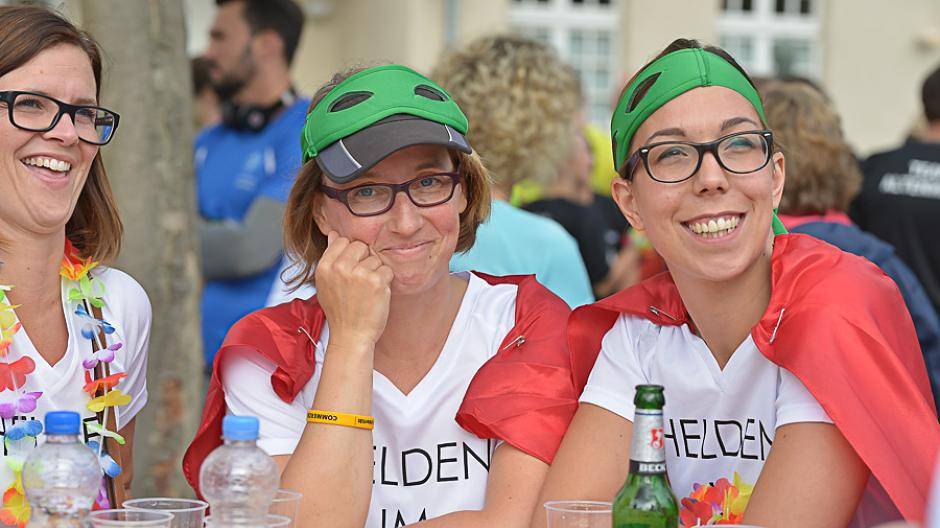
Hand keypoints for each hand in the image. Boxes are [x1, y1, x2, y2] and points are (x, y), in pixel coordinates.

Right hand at [315, 231, 393, 348]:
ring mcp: (359, 274)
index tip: (352, 269)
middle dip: (364, 260)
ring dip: (376, 272)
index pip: (343, 241)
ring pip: (375, 258)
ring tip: (367, 291)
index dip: (351, 254)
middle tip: (361, 282)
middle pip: (361, 246)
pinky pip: (387, 269)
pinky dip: (386, 281)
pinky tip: (376, 294)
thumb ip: (331, 258)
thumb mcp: (326, 284)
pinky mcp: (376, 281)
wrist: (351, 336)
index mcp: (325, 267)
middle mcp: (340, 268)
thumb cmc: (340, 311)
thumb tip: (334, 233)